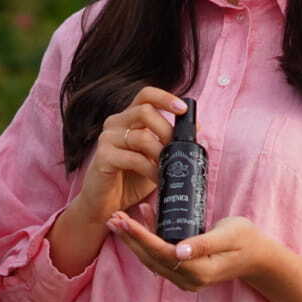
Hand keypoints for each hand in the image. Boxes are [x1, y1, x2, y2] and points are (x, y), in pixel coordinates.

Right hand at [71, 87, 188, 225]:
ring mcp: (107, 138)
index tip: (183, 109)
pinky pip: (133, 158)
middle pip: (145, 111)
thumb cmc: (131, 180)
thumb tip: (198, 127)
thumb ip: (171, 141)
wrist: (107, 206)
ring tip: (170, 168)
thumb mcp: (156, 158)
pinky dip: (151, 168)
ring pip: (141, 136)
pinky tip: (158, 178)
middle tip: (178, 149)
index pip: (146, 95)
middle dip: (167, 130)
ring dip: (161, 153)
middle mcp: (115, 123)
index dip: (165, 98)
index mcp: (129, 118)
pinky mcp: (103, 156)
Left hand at [107, 212, 273, 291]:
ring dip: (134, 241)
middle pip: (151, 259)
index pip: (161, 253)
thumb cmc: (245, 240)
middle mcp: (188, 279)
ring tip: (118, 221)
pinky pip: (160, 258)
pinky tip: (141, 223)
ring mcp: (185, 279)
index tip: (124, 219)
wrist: (258, 258)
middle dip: (130, 238)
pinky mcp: (184, 272)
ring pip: (152, 260)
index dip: (141, 237)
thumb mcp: (229, 236)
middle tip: (112, 218)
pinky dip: (147, 242)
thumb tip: (179, 250)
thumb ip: (204, 243)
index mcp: (198, 270)